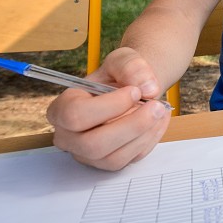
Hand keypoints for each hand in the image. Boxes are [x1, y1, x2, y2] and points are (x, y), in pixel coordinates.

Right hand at [47, 47, 170, 170]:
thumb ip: (132, 67)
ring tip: (160, 110)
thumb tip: (148, 88)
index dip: (109, 105)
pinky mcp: (108, 163)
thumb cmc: (120, 75)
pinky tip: (158, 120)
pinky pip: (129, 160)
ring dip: (143, 134)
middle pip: (92, 144)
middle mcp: (68, 136)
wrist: (133, 88)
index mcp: (62, 108)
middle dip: (130, 126)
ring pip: (112, 158)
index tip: (134, 91)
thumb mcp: (123, 60)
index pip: (75, 115)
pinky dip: (149, 140)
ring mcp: (87, 154)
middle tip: (156, 105)